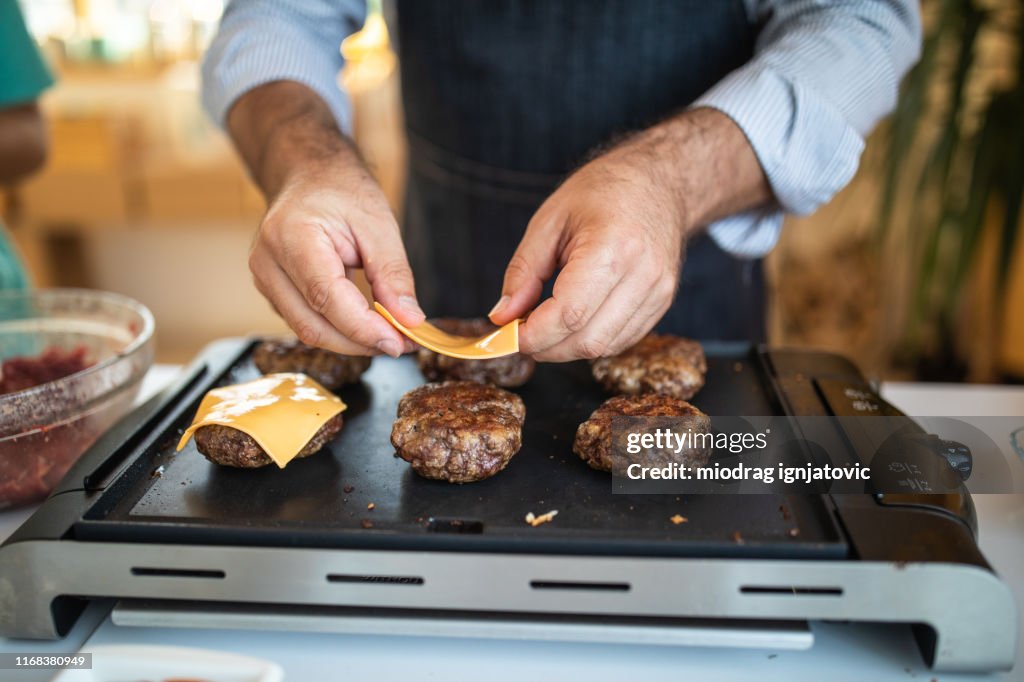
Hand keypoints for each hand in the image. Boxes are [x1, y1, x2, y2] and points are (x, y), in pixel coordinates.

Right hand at [229, 82, 423, 356]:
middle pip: (313, 326)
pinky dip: (339, 330)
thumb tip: (410, 321)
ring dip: (352, 341)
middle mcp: (268, 262)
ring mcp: (265, 279)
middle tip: (404, 343)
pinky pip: (306, 322)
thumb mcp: (378, 224)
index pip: (326, 298)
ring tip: (391, 333)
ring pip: (308, 331)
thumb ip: (393, 275)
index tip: (400, 342)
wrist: (307, 174)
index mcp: (292, 237)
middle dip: (361, 342)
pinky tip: (367, 323)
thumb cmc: (341, 190)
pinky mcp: (273, 290)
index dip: (364, 329)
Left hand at [489, 108, 770, 361]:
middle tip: (520, 332)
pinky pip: (621, 340)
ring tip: (543, 326)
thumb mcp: (549, 221)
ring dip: (566, 348)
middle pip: (587, 340)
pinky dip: (589, 341)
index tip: (507, 335)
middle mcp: (643, 275)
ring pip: (604, 347)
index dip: (532, 335)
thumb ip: (524, 271)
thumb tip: (503, 316)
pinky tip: (572, 323)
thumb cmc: (602, 193)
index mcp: (613, 247)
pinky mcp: (662, 303)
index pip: (568, 314)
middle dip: (545, 347)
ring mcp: (658, 292)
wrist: (659, 183)